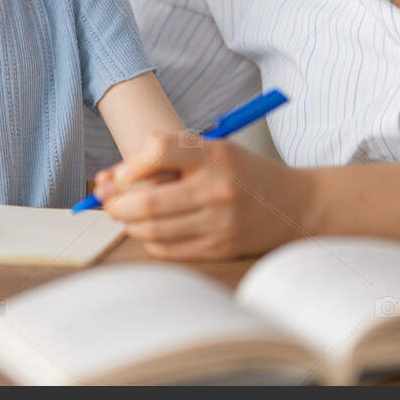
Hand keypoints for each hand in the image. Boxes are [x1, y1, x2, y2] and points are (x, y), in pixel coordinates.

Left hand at [91, 135, 316, 259]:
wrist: (292, 204)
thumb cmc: (242, 172)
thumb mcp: (213, 150)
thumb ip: (166, 158)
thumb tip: (108, 179)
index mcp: (215, 155)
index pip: (158, 151)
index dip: (129, 165)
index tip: (119, 174)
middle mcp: (217, 189)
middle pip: (149, 202)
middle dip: (117, 203)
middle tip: (107, 200)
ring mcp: (218, 223)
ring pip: (153, 230)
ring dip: (128, 223)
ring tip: (125, 214)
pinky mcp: (218, 248)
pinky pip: (167, 249)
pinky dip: (148, 239)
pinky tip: (147, 229)